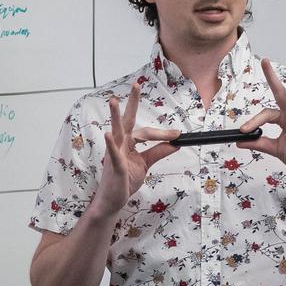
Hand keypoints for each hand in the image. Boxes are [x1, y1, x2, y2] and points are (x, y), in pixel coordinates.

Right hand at [90, 81, 181, 217]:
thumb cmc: (124, 181)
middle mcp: (120, 144)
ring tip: (114, 101)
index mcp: (128, 143)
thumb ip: (158, 152)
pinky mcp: (113, 166)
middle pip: (127, 120)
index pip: (146, 132)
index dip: (162, 134)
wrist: (113, 201)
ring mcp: (114, 154)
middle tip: (136, 84)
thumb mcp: (145, 164)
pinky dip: (111, 144)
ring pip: (116, 132)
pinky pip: (112, 153)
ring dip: (115, 116)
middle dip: (132, 102)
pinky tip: (107, 134)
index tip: (177, 135)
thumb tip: (175, 143)